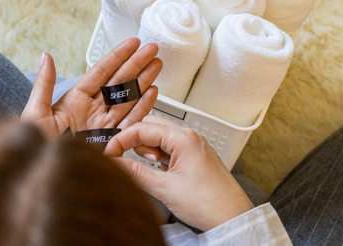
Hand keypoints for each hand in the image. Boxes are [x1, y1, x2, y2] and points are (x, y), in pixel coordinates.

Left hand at [21, 38, 161, 137]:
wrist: (43, 178)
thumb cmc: (35, 147)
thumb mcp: (35, 113)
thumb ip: (44, 84)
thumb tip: (45, 56)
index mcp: (75, 100)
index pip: (101, 72)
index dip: (118, 56)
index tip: (133, 43)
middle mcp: (92, 111)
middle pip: (119, 82)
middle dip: (137, 64)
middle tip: (152, 49)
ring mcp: (104, 126)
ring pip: (128, 99)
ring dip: (143, 81)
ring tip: (157, 65)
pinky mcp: (112, 142)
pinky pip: (131, 122)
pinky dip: (143, 107)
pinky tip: (153, 92)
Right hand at [104, 116, 253, 230]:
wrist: (232, 217)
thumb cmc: (208, 203)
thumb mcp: (164, 189)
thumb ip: (136, 173)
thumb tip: (114, 163)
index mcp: (183, 139)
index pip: (142, 128)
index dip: (121, 140)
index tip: (109, 154)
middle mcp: (189, 137)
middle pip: (150, 126)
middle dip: (134, 141)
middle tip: (125, 160)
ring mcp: (194, 145)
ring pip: (160, 136)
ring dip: (147, 148)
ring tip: (150, 168)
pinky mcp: (195, 155)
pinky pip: (170, 147)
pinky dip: (159, 155)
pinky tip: (160, 171)